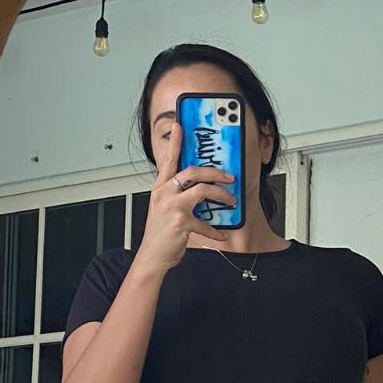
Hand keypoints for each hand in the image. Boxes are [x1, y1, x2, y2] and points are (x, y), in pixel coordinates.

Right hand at [137, 118, 236, 271]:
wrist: (152, 257)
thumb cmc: (160, 234)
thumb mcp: (164, 208)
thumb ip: (177, 194)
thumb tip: (201, 187)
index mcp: (160, 187)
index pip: (169, 159)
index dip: (175, 141)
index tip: (179, 125)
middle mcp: (164, 193)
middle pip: (194, 171)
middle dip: (216, 172)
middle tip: (229, 177)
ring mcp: (172, 206)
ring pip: (203, 190)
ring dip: (222, 195)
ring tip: (230, 201)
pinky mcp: (181, 221)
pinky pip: (205, 222)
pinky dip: (215, 230)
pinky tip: (221, 234)